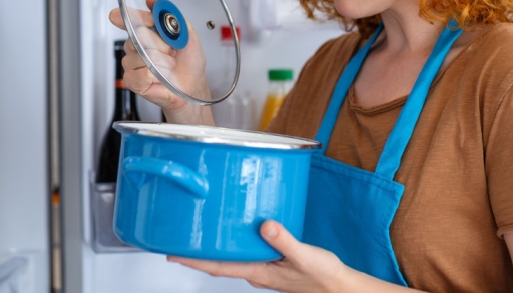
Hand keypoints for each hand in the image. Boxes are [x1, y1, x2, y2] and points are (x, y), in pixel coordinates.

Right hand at [109, 0, 213, 124]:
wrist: (192, 85)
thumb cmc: (189, 63)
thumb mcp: (187, 34)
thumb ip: (171, 16)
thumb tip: (153, 2)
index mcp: (146, 33)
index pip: (128, 19)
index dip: (131, 17)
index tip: (135, 18)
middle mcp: (136, 46)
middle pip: (137, 35)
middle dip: (159, 43)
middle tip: (170, 51)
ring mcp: (132, 63)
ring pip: (140, 55)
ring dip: (160, 61)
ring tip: (167, 66)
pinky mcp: (132, 80)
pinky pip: (141, 72)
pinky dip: (154, 75)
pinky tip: (159, 77)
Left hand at [168, 220, 353, 292]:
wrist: (339, 288)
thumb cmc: (323, 278)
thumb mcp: (304, 256)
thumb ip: (284, 240)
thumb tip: (265, 225)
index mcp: (259, 272)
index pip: (217, 268)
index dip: (193, 261)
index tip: (173, 254)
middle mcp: (257, 272)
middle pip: (219, 262)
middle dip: (198, 253)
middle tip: (180, 238)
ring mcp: (264, 269)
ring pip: (233, 257)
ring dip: (216, 247)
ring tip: (201, 232)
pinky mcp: (273, 263)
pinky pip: (248, 252)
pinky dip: (236, 242)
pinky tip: (239, 229)